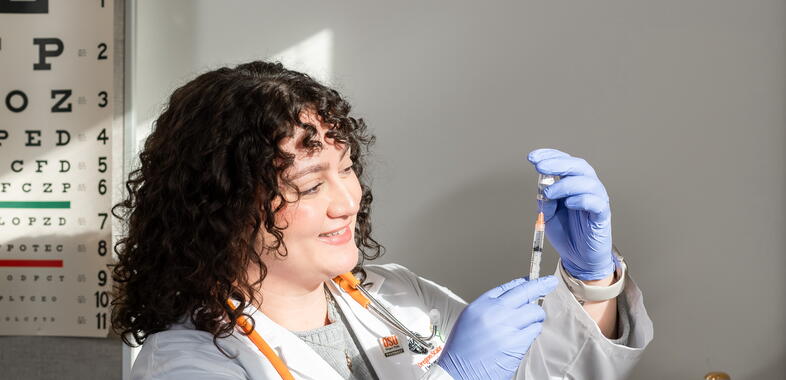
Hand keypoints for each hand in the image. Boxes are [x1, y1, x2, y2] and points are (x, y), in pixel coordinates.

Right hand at [437, 276, 557, 379]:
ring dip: (535, 317)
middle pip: (526, 292)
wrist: (459, 372)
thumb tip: (513, 298)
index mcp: (481, 304)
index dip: (526, 281)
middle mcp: (494, 312)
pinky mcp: (516, 343)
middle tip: (550, 283)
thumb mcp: (470, 318)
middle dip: (542, 285)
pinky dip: (533, 332)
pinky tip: (523, 337)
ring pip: (534, 312)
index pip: (509, 286)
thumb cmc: (462, 348)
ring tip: (527, 324)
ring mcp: (507, 327)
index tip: (536, 278)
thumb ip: (490, 306)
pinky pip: (534, 331)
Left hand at [527, 148, 614, 280]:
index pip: (565, 162)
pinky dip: (582, 199)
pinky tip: (569, 204)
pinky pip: (597, 202)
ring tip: (549, 194)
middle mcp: (587, 188)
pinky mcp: (602, 216)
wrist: (579, 258)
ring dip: (565, 184)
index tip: (532, 157)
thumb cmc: (567, 233)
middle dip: (558, 163)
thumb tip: (543, 188)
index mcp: (573, 184)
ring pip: (588, 182)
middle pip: (578, 166)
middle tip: (540, 166)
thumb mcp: (549, 215)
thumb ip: (546, 201)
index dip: (550, 156)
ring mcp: (597, 200)